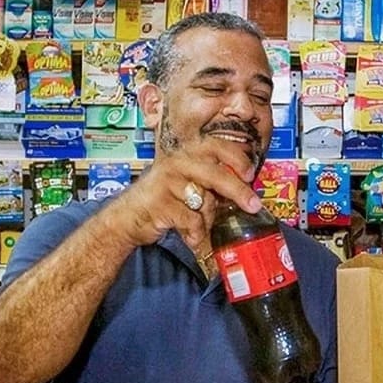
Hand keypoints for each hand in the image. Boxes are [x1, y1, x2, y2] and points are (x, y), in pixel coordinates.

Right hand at [95, 144, 262, 253]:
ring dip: (207, 219)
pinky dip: (195, 233)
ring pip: (205, 201)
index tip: (250, 173)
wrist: (128, 217)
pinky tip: (190, 236)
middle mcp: (176, 162)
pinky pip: (191, 220)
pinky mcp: (161, 203)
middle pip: (216, 174)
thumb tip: (244, 188)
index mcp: (186, 153)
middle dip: (238, 191)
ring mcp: (167, 182)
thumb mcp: (187, 182)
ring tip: (200, 227)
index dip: (236, 158)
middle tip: (253, 205)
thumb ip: (211, 180)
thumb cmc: (162, 199)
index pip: (216, 146)